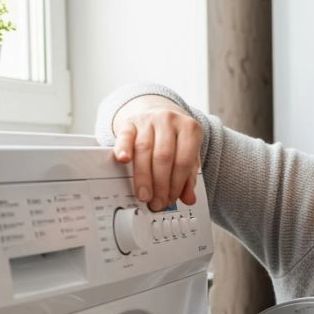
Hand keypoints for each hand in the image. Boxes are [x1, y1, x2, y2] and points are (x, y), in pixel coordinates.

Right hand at [111, 95, 201, 210]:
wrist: (160, 112)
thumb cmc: (176, 138)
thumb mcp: (189, 153)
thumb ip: (190, 176)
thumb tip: (189, 199)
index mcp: (190, 129)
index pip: (184, 161)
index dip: (177, 184)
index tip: (170, 199)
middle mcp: (170, 121)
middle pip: (164, 157)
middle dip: (160, 184)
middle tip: (156, 202)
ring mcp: (149, 119)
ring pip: (144, 150)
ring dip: (143, 177)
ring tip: (144, 195)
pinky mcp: (130, 122)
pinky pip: (125, 136)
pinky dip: (123, 148)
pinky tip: (123, 161)